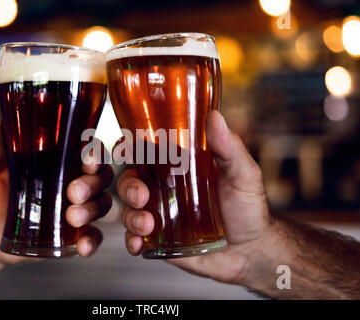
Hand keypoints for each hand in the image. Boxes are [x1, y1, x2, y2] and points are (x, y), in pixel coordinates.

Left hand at [0, 122, 112, 265]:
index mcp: (58, 159)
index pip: (87, 149)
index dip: (95, 153)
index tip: (87, 160)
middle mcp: (72, 180)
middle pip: (101, 176)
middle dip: (94, 183)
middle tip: (74, 193)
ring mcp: (75, 208)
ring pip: (102, 203)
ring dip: (94, 209)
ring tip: (72, 217)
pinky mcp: (72, 235)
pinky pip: (93, 236)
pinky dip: (93, 241)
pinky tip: (83, 247)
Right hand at [117, 110, 273, 284]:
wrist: (251, 251)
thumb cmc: (248, 208)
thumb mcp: (243, 174)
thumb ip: (230, 148)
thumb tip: (215, 117)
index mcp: (179, 166)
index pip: (146, 151)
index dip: (129, 148)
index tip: (125, 150)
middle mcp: (165, 188)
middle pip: (130, 180)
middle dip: (128, 186)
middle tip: (141, 196)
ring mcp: (161, 214)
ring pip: (129, 209)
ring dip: (130, 216)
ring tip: (147, 225)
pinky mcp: (160, 240)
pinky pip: (135, 238)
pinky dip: (131, 240)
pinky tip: (138, 243)